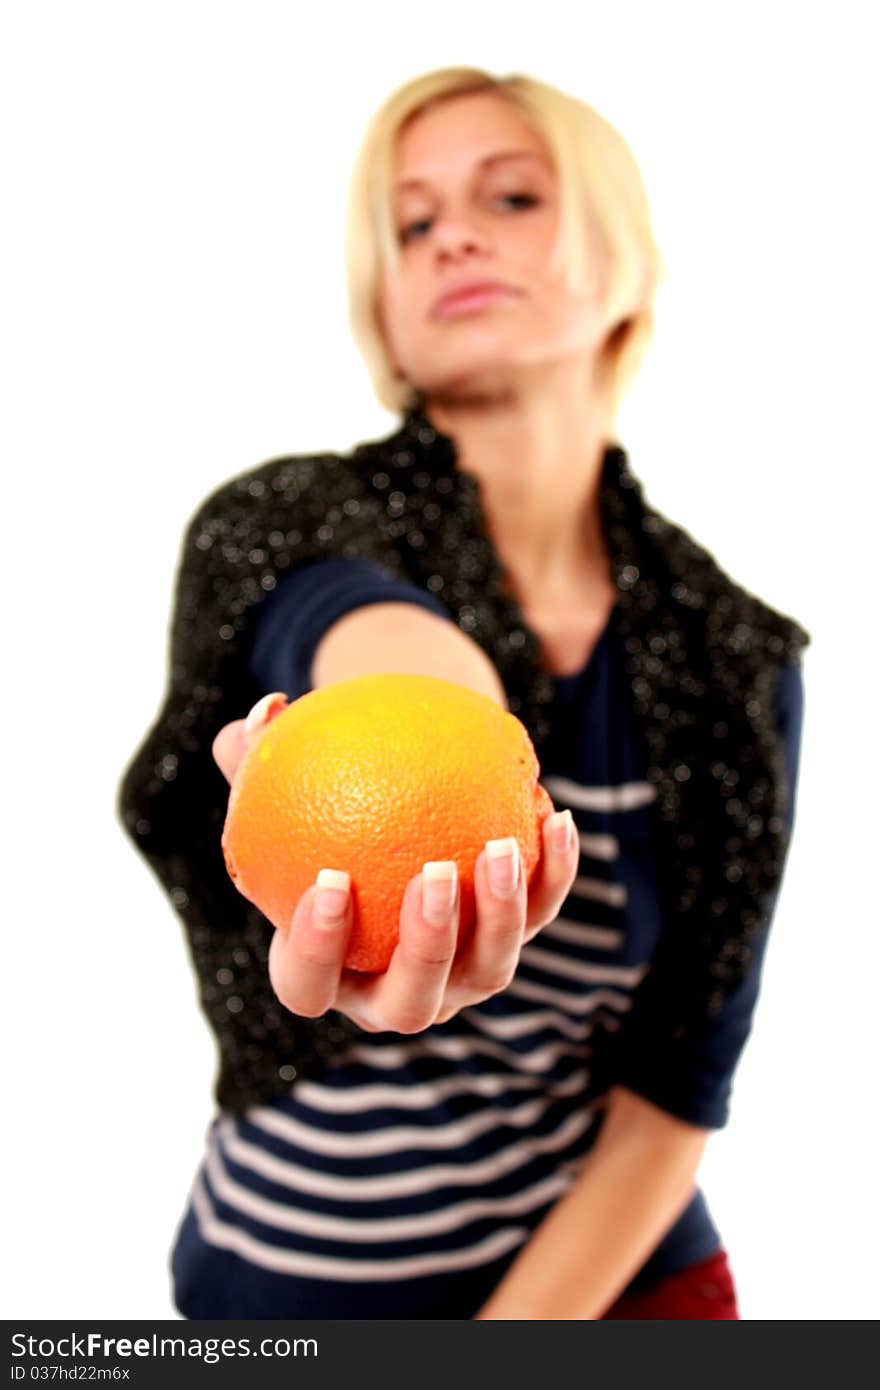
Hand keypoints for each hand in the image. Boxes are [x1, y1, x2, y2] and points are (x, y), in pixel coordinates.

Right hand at [212, 691, 579, 1033]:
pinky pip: (539, 914)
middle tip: (436, 873)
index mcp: (324, 972)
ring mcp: (457, 980)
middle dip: (429, 947)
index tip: (332, 879)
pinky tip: (555, 817)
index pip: (308, 983)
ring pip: (487, 971)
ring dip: (501, 915)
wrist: (385, 830)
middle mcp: (392, 993)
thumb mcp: (279, 789)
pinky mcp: (508, 943)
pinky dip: (553, 873)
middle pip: (411, 1001)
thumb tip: (267, 711)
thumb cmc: (317, 813)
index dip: (316, 948)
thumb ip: (260, 758)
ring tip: (502, 846)